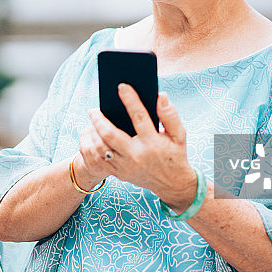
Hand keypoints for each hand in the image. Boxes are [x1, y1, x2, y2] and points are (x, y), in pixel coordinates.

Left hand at [88, 84, 196, 207]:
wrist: (172, 184)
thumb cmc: (175, 154)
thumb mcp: (179, 135)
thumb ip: (170, 115)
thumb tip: (160, 96)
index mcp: (152, 143)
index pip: (139, 117)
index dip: (130, 100)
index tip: (121, 87)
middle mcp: (137, 155)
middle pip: (110, 135)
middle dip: (99, 120)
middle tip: (93, 110)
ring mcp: (126, 166)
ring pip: (101, 148)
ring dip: (93, 133)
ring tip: (92, 122)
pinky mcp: (119, 173)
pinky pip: (100, 160)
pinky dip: (94, 147)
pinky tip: (94, 136)